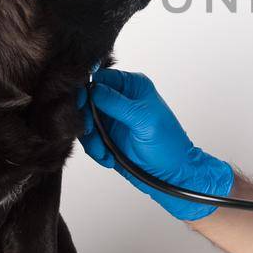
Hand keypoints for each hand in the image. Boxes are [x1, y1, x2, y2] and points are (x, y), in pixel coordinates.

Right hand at [76, 69, 233, 221]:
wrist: (171, 174)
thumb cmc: (168, 144)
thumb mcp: (143, 120)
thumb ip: (116, 103)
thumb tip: (92, 88)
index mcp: (133, 86)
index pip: (101, 77)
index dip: (86, 89)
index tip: (81, 104)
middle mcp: (120, 99)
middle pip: (87, 99)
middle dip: (87, 118)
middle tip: (92, 132)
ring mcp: (112, 118)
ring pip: (85, 121)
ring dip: (91, 139)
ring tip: (104, 152)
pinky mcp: (107, 136)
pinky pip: (89, 139)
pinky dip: (95, 150)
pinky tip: (108, 158)